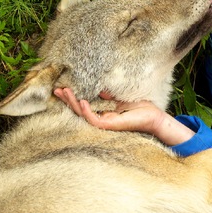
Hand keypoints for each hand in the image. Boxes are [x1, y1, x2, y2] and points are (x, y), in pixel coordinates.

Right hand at [53, 88, 195, 145]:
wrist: (154, 116)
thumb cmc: (140, 108)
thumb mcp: (121, 98)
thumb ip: (108, 95)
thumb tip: (98, 89)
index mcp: (102, 113)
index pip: (82, 105)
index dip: (72, 97)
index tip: (62, 87)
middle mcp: (101, 119)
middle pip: (78, 110)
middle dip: (67, 100)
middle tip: (57, 89)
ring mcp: (104, 123)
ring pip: (82, 114)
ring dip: (73, 103)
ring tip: (66, 92)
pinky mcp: (110, 126)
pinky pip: (94, 119)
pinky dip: (87, 111)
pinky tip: (82, 102)